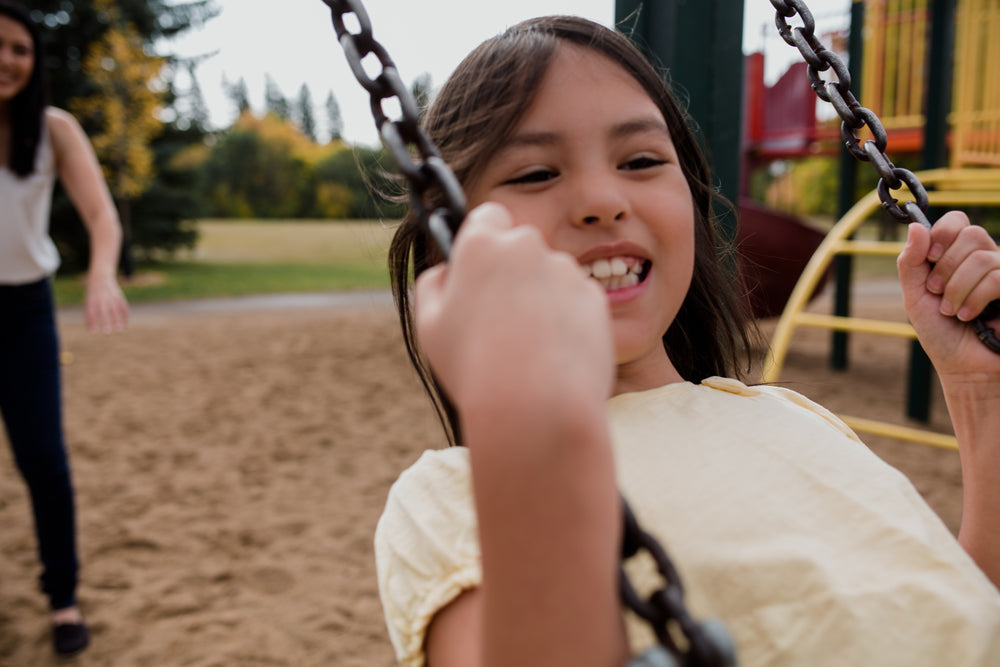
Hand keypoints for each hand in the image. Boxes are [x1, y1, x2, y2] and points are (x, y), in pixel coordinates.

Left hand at [84, 272, 128, 333]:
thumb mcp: (88, 301)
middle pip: (104, 312)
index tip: (93, 332)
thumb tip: (90, 329)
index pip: (91, 312)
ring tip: (119, 331)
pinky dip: (125, 315)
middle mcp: (101, 299)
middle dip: (106, 322)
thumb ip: (90, 314)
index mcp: (91, 300)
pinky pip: (123, 306)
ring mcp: (111, 297)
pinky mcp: (119, 296)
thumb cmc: (92, 293)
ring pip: (115, 310)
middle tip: (107, 333)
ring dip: (118, 321)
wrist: (101, 276)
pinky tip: (126, 323)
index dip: (92, 322)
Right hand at [414, 203, 614, 418]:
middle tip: (501, 320)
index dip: (484, 242)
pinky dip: (568, 322)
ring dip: (542, 299)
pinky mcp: (595, 299)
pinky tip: (553, 358)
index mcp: (482, 245)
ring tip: (528, 349)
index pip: (487, 216)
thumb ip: (434, 285)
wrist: (536, 408)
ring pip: (551, 276)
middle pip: (521, 247)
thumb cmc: (473, 368)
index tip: (482, 269)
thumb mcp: (429, 326)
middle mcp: (528, 246)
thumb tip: (447, 272)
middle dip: (514, 272)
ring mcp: (566, 271)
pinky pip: (577, 303)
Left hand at [897, 211, 999, 379]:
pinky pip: (997, 277)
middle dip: (946, 267)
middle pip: (972, 234)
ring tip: (952, 311)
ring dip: (958, 289)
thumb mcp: (915, 296)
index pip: (957, 221)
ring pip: (983, 258)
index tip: (931, 256)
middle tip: (937, 292)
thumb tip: (915, 226)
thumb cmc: (941, 333)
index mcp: (957, 256)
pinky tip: (969, 316)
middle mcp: (984, 259)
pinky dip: (975, 298)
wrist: (964, 368)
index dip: (943, 233)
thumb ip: (911, 262)